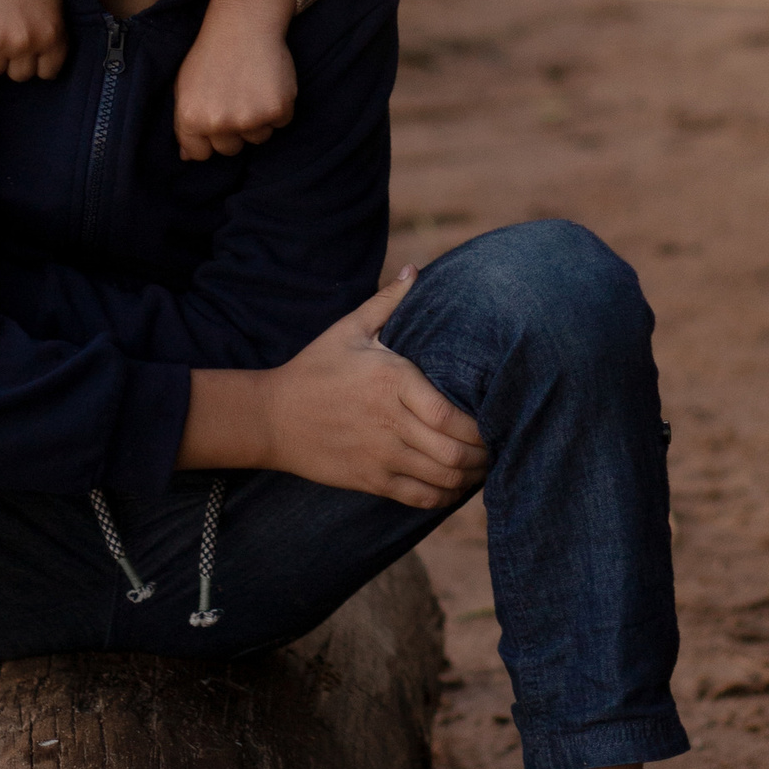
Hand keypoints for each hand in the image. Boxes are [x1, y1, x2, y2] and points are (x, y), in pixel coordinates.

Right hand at [0, 0, 67, 80]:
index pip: (46, 72)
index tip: (24, 53)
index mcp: (51, 35)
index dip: (34, 63)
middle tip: (0, 33)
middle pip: (16, 75)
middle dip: (9, 59)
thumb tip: (44, 60)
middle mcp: (25, 43)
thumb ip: (52, 31)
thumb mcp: (52, 0)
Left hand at [173, 15, 297, 161]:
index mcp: (190, 118)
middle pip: (230, 149)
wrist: (244, 24)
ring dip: (258, 119)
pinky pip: (281, 123)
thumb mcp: (184, 85)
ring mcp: (249, 118)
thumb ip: (185, 124)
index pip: (201, 154)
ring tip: (252, 87)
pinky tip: (268, 83)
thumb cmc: (211, 54)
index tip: (215, 116)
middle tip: (236, 97)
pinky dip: (279, 107)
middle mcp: (218, 122)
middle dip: (233, 129)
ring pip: (257, 138)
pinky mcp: (277, 109)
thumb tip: (187, 157)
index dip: (209, 136)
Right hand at [185, 272, 488, 506]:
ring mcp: (380, 456)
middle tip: (496, 446)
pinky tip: (453, 485)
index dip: (481, 426)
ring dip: (469, 477)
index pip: (450, 415)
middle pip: (454, 452)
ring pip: (442, 478)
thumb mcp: (349, 329)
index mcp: (391, 382)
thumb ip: (388, 302)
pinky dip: (445, 496)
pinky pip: (420, 498)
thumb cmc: (315, 368)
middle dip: (484, 455)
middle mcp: (390, 422)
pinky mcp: (370, 481)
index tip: (494, 419)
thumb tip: (415, 270)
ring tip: (480, 466)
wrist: (272, 417)